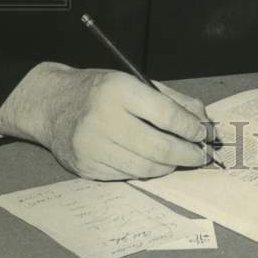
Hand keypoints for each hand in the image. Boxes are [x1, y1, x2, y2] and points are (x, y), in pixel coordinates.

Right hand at [0, 63, 214, 179]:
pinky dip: (148, 172)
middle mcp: (104, 119)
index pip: (167, 115)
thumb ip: (173, 100)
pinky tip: (156, 163)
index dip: (191, 128)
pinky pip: (128, 176)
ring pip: (146, 168)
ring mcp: (93, 147)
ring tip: (183, 159)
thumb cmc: (102, 90)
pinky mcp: (87, 168)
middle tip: (203, 155)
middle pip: (159, 147)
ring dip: (171, 166)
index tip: (205, 133)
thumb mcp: (136, 82)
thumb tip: (203, 122)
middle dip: (189, 154)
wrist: (53, 105)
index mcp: (119, 90)